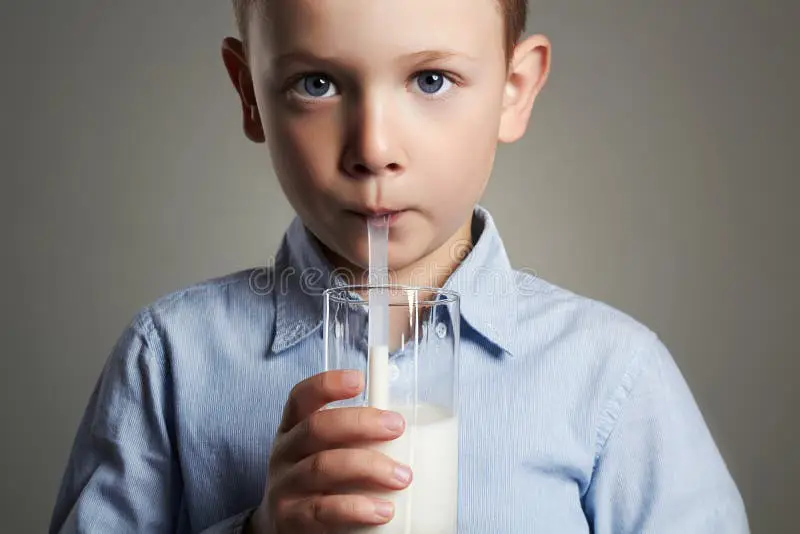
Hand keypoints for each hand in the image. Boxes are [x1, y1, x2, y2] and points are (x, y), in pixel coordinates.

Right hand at [247, 370, 410, 533]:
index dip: (327, 384)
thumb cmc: (319, 484)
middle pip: (317, 427)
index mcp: (293, 429)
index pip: (300, 397)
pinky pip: (324, 510)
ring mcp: (284, 487)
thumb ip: (352, 437)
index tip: (359, 380)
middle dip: (360, 423)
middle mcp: (284, 453)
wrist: (283, 530)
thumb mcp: (325, 452)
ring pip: (323, 466)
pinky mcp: (291, 519)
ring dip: (369, 466)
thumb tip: (410, 424)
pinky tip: (384, 510)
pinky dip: (358, 508)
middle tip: (396, 426)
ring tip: (402, 476)